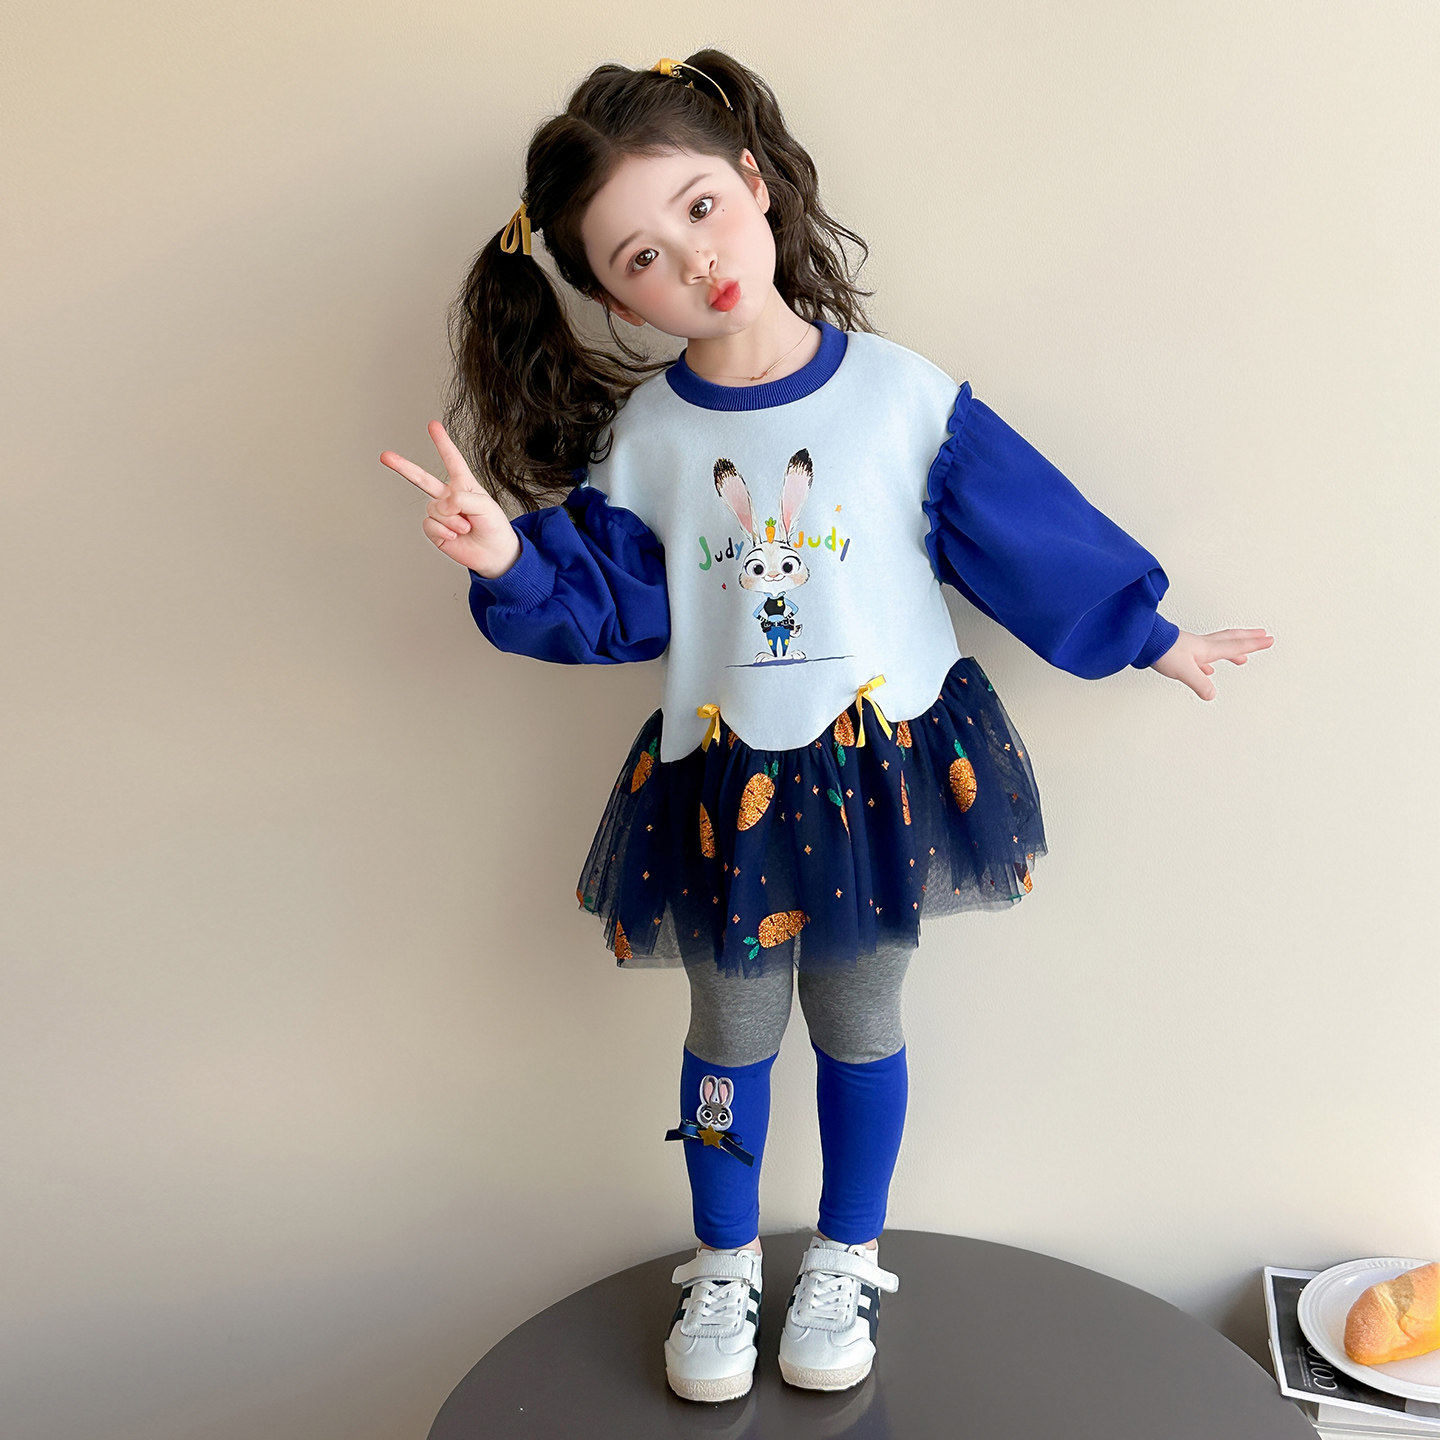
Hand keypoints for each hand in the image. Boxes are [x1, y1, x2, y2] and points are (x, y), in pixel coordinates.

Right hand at [379, 420, 520, 577]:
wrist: (493, 554)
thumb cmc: (494, 526)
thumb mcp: (485, 506)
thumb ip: (462, 498)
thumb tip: (441, 504)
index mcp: (463, 484)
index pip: (451, 459)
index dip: (442, 442)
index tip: (432, 425)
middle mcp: (448, 496)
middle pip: (422, 478)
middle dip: (403, 466)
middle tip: (385, 456)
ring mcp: (440, 513)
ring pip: (435, 509)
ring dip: (452, 520)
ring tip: (466, 527)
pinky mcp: (434, 530)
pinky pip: (429, 525)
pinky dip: (443, 531)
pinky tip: (455, 535)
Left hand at [1148, 626, 1273, 699]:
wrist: (1142, 641)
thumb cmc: (1161, 651)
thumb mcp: (1183, 671)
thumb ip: (1199, 683)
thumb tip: (1212, 695)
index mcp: (1206, 649)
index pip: (1235, 646)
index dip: (1253, 644)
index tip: (1269, 639)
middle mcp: (1201, 646)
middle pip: (1230, 640)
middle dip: (1248, 639)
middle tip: (1263, 636)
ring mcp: (1191, 648)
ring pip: (1217, 647)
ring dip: (1232, 649)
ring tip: (1242, 657)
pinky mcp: (1180, 652)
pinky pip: (1201, 656)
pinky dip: (1210, 661)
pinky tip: (1207, 668)